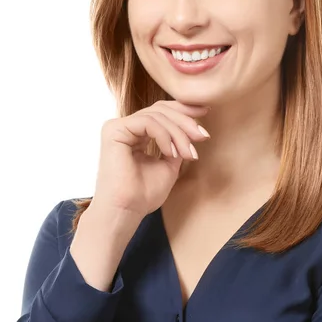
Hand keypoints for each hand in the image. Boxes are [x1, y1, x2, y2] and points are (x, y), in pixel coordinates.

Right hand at [90, 100, 210, 217]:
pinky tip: (171, 153)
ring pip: (157, 115)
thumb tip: (194, 129)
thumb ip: (177, 145)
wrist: (126, 213)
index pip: (161, 111)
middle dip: (185, 120)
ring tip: (188, 153)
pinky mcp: (114, 130)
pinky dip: (165, 136)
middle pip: (161, 109)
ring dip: (179, 133)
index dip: (184, 109)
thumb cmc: (144, 195)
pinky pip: (148, 122)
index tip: (206, 112)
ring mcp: (118, 127)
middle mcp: (125, 127)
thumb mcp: (170, 165)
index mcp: (135, 133)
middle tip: (202, 136)